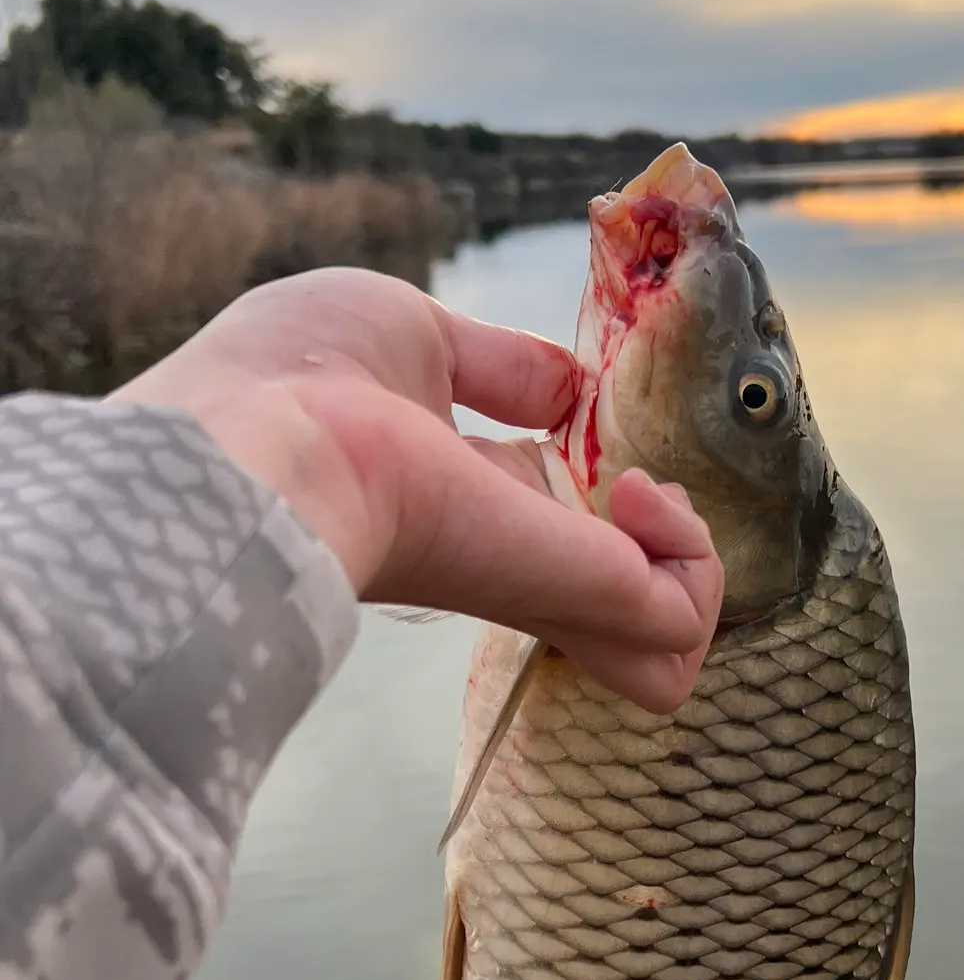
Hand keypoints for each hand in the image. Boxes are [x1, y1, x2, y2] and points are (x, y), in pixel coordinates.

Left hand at [112, 267, 723, 712]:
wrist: (254, 438)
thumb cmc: (298, 376)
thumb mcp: (420, 337)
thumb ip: (505, 365)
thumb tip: (571, 387)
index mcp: (472, 504)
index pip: (568, 544)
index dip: (611, 501)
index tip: (598, 440)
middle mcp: (514, 563)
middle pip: (629, 618)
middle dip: (672, 549)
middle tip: (640, 488)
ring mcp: (545, 588)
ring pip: (670, 642)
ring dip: (693, 561)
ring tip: (644, 495)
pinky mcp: (575, 597)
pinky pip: (676, 621)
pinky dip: (692, 560)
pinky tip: (638, 495)